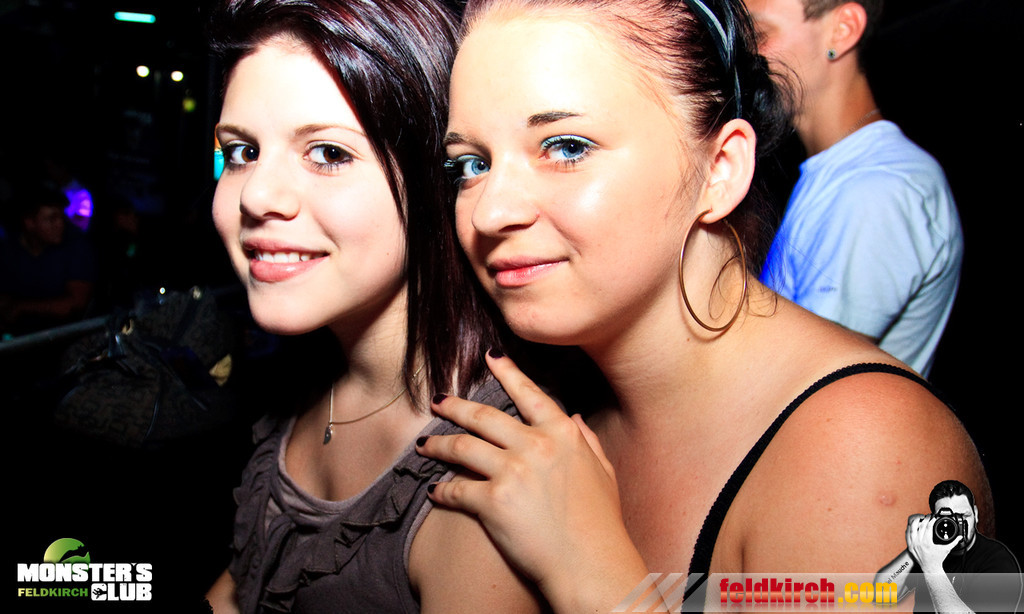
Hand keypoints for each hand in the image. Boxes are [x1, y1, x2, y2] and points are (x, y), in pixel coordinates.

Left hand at [416, 351, 648, 610]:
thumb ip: (589, 442)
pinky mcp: (494, 502)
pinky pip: (456, 490)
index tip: (490, 358)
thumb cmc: (602, 526)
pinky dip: (441, 491)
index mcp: (564, 434)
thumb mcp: (604, 474)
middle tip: (438, 401)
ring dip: (438, 445)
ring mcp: (513, 471)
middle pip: (484, 417)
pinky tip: (434, 492)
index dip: (508, 372)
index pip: (530, 394)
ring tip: (424, 445)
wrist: (593, 567)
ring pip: (462, 447)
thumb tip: (574, 418)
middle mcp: (536, 445)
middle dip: (456, 407)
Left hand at [906, 514, 961, 573]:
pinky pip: (907, 535)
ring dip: (915, 522)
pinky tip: (912, 526)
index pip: (928, 527)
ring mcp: (913, 544)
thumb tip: (960, 537)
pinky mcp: (909, 546)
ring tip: (919, 518)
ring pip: (911, 529)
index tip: (933, 517)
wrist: (930, 568)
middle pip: (920, 526)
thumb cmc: (938, 559)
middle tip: (927, 516)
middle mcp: (919, 543)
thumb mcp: (946, 549)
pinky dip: (909, 529)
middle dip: (924, 519)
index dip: (931, 520)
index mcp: (927, 543)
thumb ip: (953, 542)